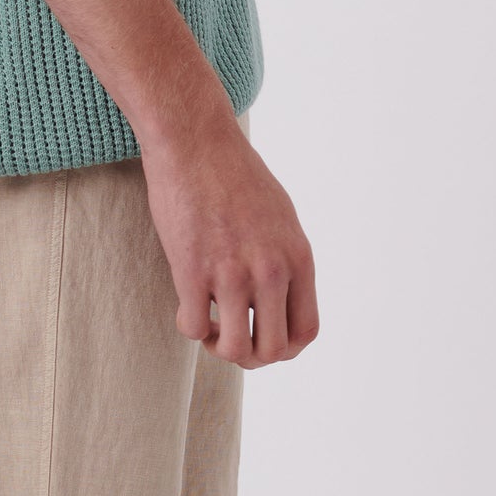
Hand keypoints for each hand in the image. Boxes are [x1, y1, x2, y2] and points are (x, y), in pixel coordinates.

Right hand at [138, 115, 319, 367]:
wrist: (194, 139)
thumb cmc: (233, 171)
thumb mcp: (279, 214)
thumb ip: (285, 258)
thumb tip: (281, 297)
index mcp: (297, 257)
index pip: (306, 331)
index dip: (285, 348)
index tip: (263, 337)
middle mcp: (271, 270)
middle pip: (273, 350)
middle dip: (251, 355)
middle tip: (232, 336)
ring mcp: (232, 272)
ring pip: (235, 349)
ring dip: (220, 348)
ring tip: (210, 326)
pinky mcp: (193, 269)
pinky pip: (194, 327)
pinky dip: (191, 326)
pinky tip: (188, 304)